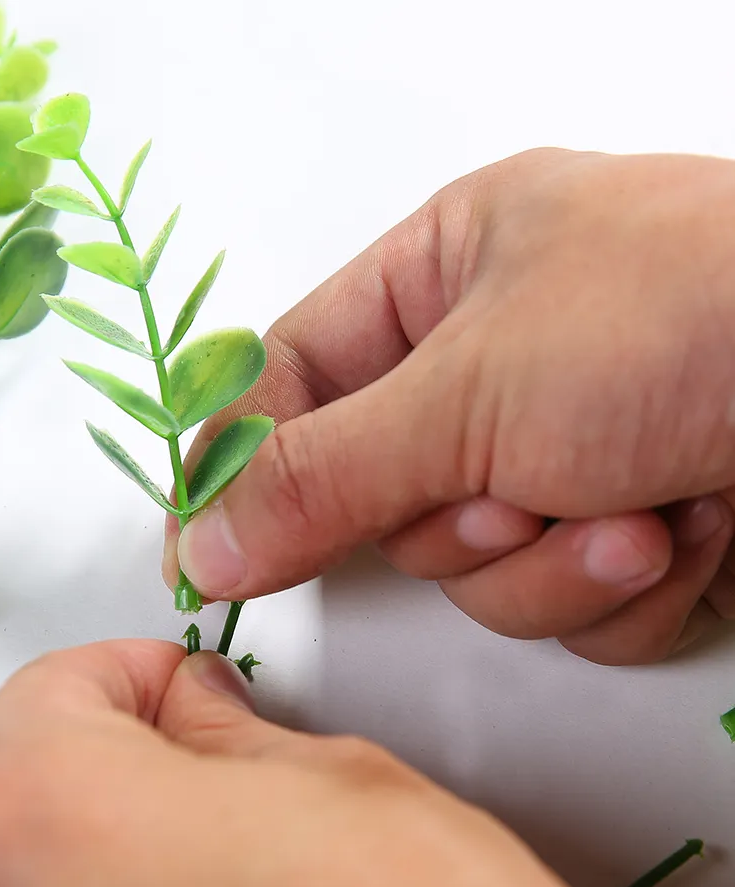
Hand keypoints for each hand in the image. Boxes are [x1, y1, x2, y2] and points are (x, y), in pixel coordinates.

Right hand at [164, 149, 734, 663]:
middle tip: (509, 489)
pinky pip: (560, 606)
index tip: (202, 545)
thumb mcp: (470, 389)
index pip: (290, 382)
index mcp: (445, 278)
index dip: (243, 465)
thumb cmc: (687, 318)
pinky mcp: (627, 531)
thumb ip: (321, 475)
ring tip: (631, 505)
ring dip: (544, 564)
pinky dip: (615, 590)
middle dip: (452, 521)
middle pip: (382, 501)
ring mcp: (563, 456)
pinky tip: (683, 530)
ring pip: (473, 574)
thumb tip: (203, 540)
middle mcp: (497, 369)